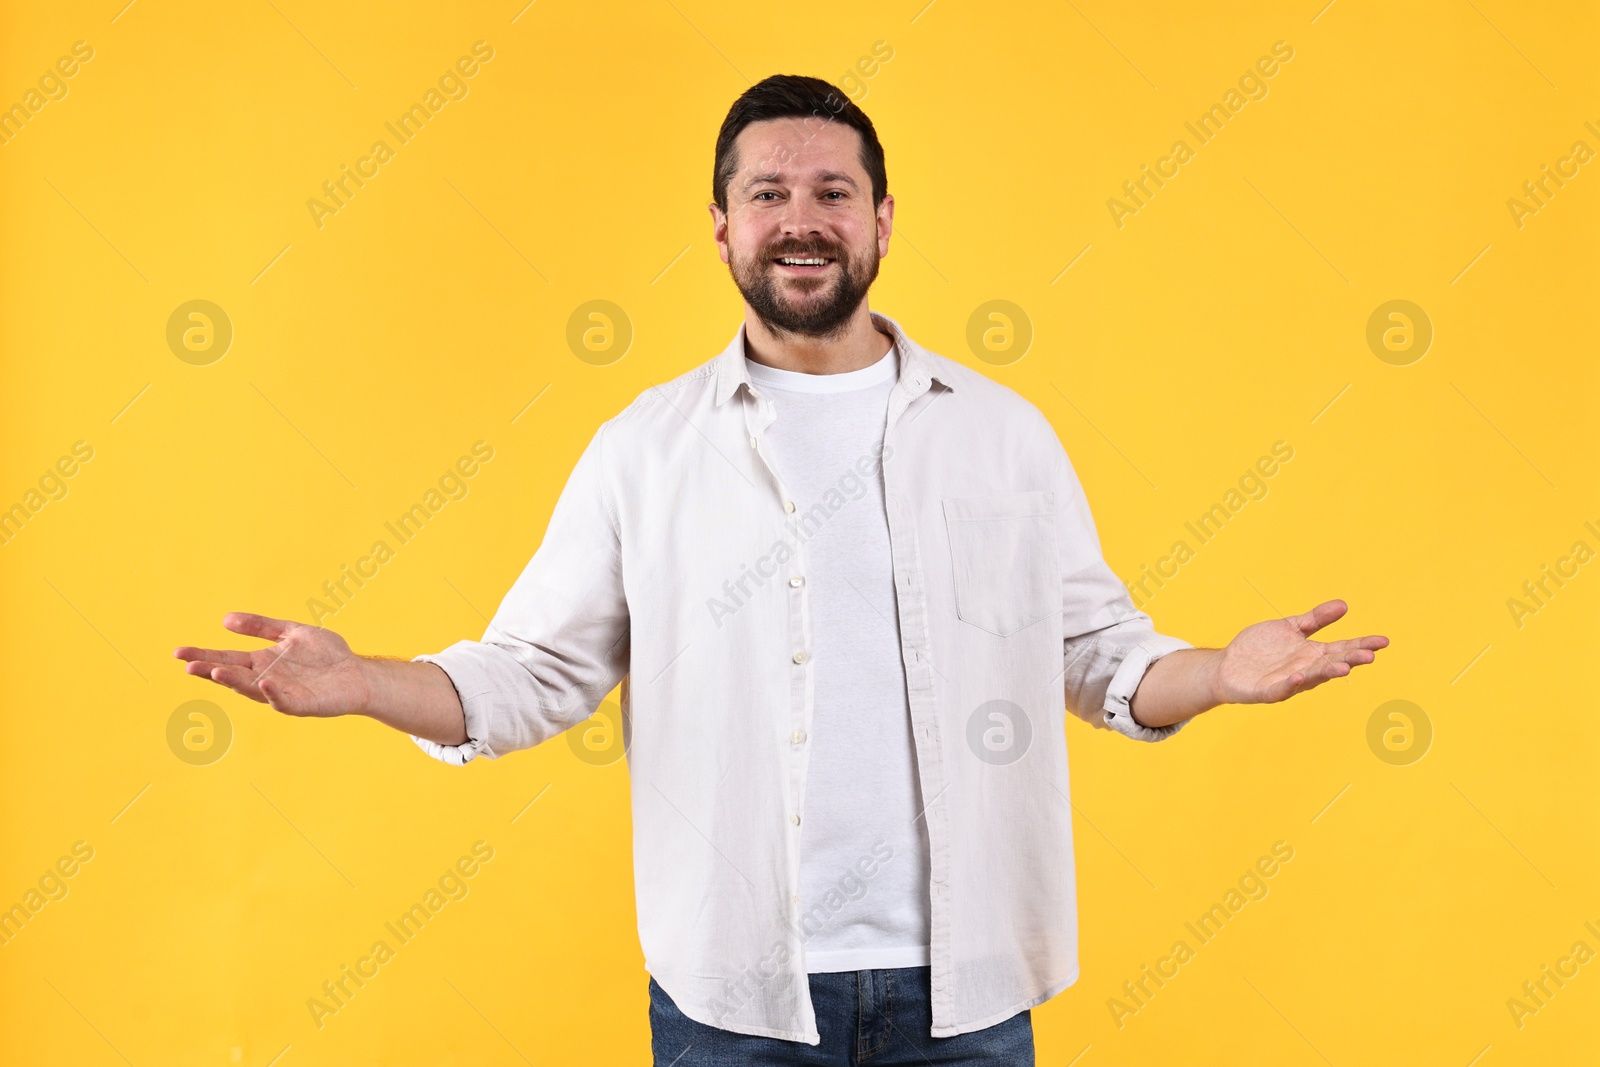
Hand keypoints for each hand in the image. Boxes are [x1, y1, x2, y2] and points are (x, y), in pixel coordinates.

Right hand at [173, 612, 371, 717]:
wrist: (358, 673)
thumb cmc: (327, 655)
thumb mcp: (292, 632)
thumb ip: (262, 626)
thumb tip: (225, 619)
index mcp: (261, 662)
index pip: (226, 659)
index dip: (203, 656)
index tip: (178, 653)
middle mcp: (266, 679)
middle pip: (233, 676)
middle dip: (210, 671)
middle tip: (188, 666)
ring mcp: (283, 693)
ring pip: (253, 690)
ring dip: (235, 682)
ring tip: (215, 672)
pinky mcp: (303, 704)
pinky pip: (285, 700)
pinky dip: (273, 692)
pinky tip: (264, 683)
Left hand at [1210, 599, 1387, 704]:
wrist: (1228, 665)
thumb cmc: (1262, 647)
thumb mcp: (1290, 627)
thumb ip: (1315, 619)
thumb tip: (1344, 604)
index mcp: (1313, 654)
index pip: (1342, 649)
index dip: (1361, 645)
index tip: (1382, 641)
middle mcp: (1306, 669)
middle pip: (1331, 664)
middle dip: (1350, 660)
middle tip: (1368, 656)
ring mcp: (1288, 681)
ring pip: (1311, 678)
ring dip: (1326, 673)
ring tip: (1343, 668)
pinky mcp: (1267, 691)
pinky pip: (1281, 689)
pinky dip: (1291, 684)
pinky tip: (1299, 676)